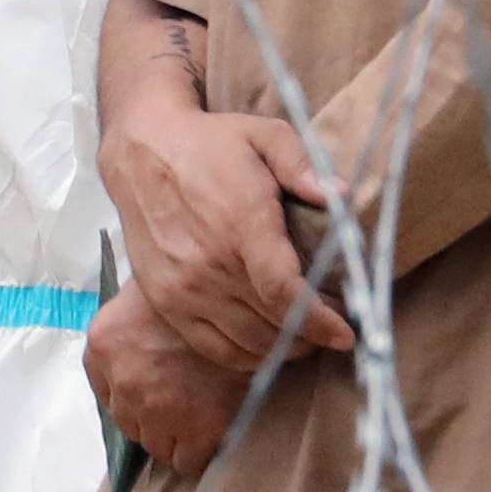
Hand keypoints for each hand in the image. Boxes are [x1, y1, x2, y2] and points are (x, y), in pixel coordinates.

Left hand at [85, 278, 246, 478]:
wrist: (245, 294)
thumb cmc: (196, 283)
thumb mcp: (150, 289)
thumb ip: (131, 323)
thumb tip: (138, 345)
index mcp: (105, 342)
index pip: (105, 391)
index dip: (131, 392)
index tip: (153, 388)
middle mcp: (123, 382)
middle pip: (130, 423)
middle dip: (153, 415)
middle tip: (180, 398)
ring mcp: (158, 410)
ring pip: (156, 445)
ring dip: (174, 435)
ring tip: (198, 413)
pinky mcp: (197, 430)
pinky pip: (188, 461)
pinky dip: (198, 453)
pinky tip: (213, 431)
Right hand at [98, 100, 354, 371]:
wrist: (144, 152)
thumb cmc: (212, 143)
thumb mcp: (264, 135)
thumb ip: (303, 165)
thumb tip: (343, 195)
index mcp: (240, 222)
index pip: (285, 292)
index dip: (320, 320)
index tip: (347, 333)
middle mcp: (210, 263)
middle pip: (271, 324)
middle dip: (311, 334)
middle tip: (332, 325)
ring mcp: (183, 287)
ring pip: (246, 343)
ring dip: (282, 348)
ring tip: (304, 334)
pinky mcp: (164, 301)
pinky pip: (213, 348)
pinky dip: (245, 356)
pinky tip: (266, 342)